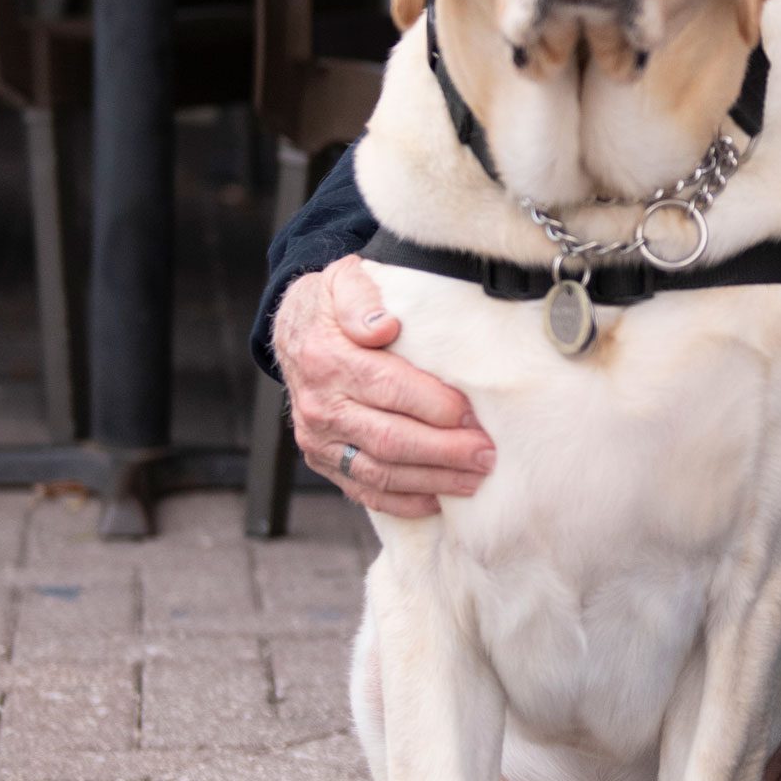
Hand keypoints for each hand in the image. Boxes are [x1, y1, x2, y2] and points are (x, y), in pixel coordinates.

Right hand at [272, 255, 494, 519]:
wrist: (293, 331)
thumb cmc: (331, 305)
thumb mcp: (341, 280)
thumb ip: (359, 298)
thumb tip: (382, 326)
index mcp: (327, 359)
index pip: (389, 388)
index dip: (435, 405)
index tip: (473, 413)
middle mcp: (320, 405)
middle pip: (390, 438)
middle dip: (445, 451)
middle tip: (488, 454)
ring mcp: (319, 438)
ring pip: (380, 471)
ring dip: (433, 480)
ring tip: (475, 479)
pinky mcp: (322, 461)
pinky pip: (363, 490)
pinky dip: (402, 500)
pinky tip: (438, 499)